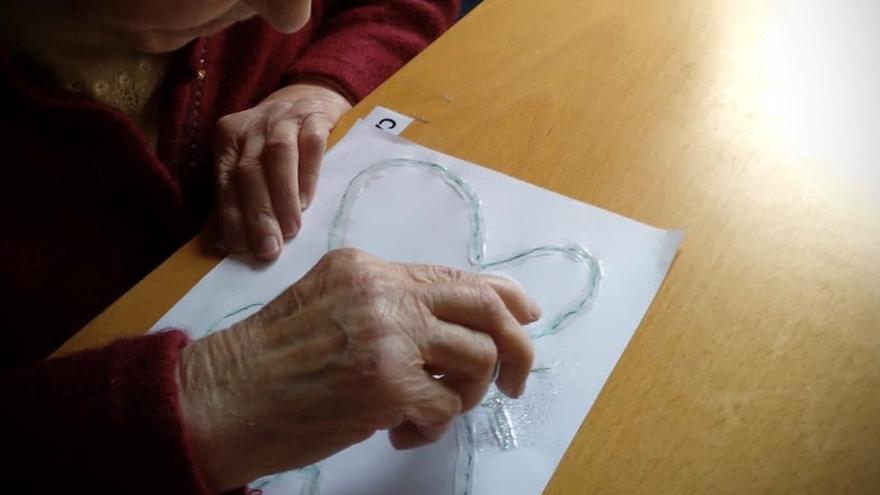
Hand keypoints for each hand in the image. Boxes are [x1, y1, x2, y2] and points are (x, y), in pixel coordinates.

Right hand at [178, 249, 539, 491]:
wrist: (222, 398)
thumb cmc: (267, 359)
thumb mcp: (327, 307)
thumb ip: (387, 305)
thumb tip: (454, 328)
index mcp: (369, 268)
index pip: (457, 276)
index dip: (505, 297)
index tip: (527, 317)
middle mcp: (385, 292)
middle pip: (485, 308)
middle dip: (515, 346)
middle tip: (513, 382)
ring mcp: (390, 337)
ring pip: (476, 358)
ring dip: (465, 394)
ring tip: (426, 410)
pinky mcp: (389, 385)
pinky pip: (447, 405)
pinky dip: (433, 425)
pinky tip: (400, 432)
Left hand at [214, 82, 351, 260]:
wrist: (311, 95)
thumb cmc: (278, 140)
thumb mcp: (252, 157)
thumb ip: (240, 190)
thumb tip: (230, 240)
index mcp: (228, 138)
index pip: (225, 181)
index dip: (231, 216)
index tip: (240, 249)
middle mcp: (251, 126)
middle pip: (248, 172)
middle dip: (257, 214)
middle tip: (268, 249)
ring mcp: (283, 119)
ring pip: (277, 157)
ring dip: (282, 197)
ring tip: (290, 230)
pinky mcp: (314, 117)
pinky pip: (310, 146)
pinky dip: (307, 175)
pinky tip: (307, 201)